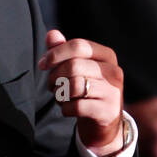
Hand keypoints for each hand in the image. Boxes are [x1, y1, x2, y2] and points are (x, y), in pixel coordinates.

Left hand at [38, 29, 123, 154]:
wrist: (104, 122)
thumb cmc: (87, 89)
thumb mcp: (77, 68)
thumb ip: (64, 50)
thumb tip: (52, 34)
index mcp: (107, 55)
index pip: (79, 46)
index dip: (56, 53)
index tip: (43, 64)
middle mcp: (114, 71)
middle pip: (74, 66)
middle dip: (54, 76)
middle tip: (51, 85)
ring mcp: (113, 92)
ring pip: (74, 86)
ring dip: (59, 93)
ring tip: (60, 96)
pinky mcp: (107, 111)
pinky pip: (77, 106)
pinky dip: (65, 108)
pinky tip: (68, 108)